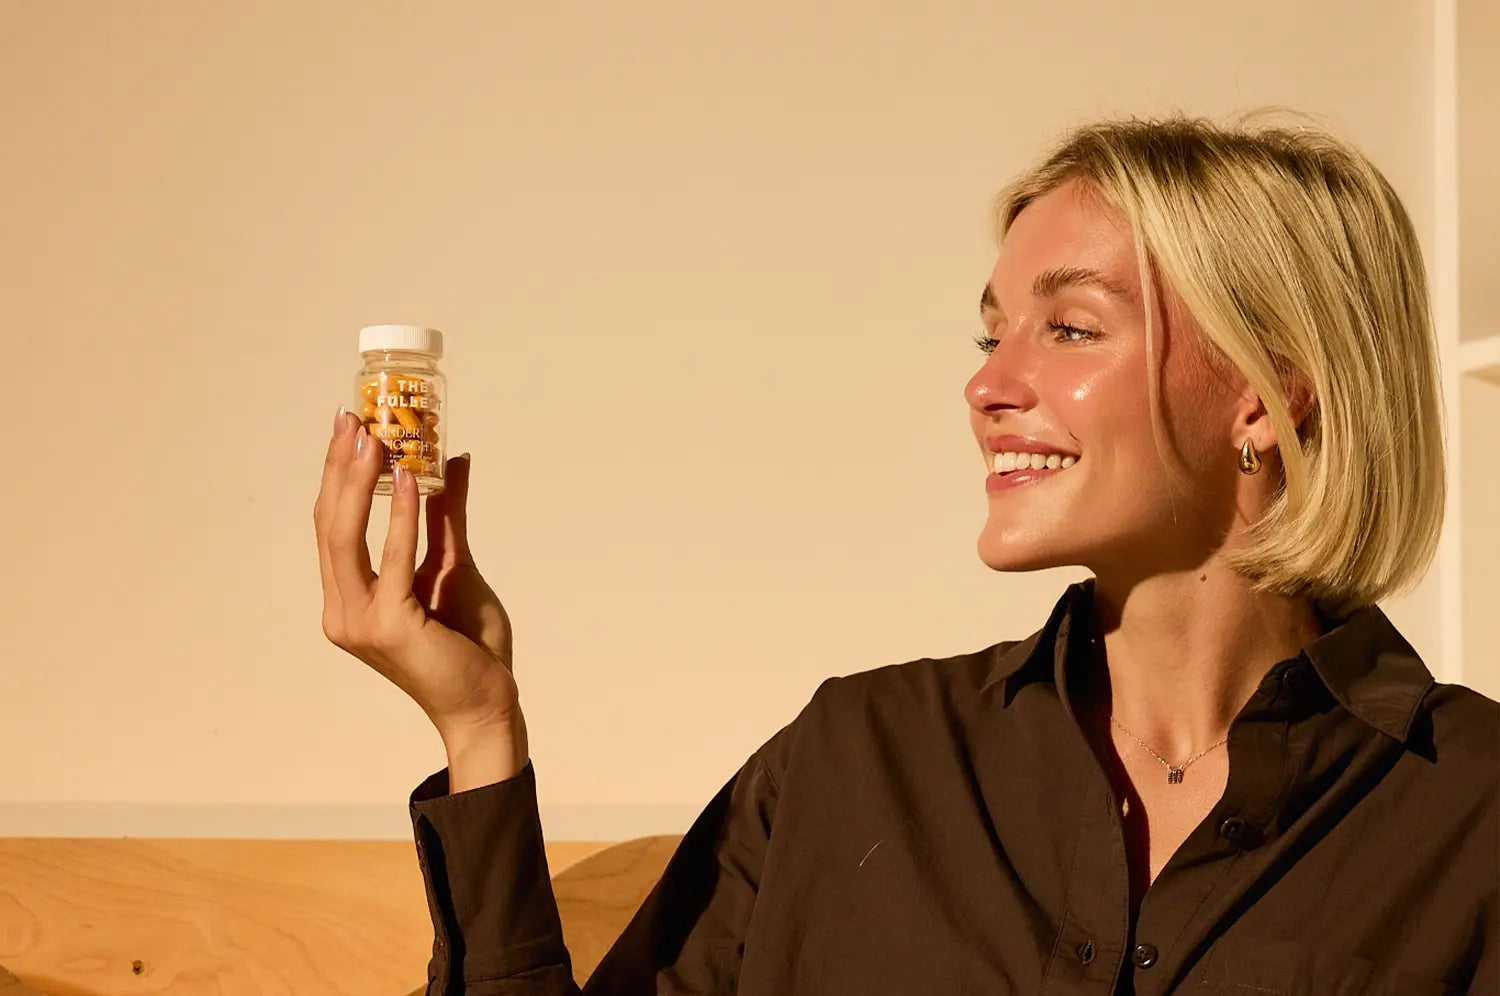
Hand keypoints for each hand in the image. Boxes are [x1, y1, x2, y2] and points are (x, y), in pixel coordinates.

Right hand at [314, 411, 526, 784]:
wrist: (487, 702)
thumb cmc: (470, 644)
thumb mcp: (454, 565)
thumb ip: (446, 518)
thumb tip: (450, 461)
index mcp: (348, 598)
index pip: (331, 526)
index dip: (335, 474)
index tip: (348, 426)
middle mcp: (342, 610)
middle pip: (329, 525)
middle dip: (339, 467)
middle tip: (352, 417)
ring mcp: (359, 622)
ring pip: (347, 537)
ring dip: (360, 482)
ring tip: (374, 436)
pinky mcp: (389, 628)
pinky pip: (394, 559)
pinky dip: (402, 517)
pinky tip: (412, 480)